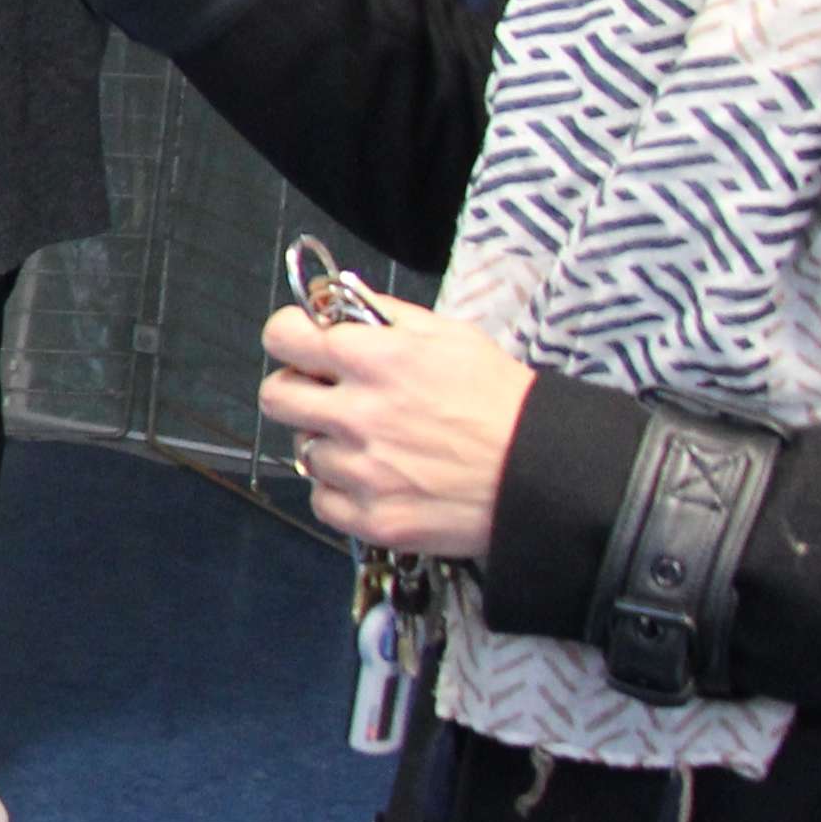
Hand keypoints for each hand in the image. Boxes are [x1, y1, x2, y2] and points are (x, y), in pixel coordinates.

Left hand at [258, 292, 530, 562]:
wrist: (545, 473)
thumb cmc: (502, 400)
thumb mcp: (450, 334)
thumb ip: (383, 315)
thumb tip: (333, 303)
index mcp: (374, 358)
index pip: (282, 336)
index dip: (290, 338)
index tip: (303, 346)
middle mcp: (358, 413)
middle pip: (275, 396)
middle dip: (297, 391)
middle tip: (329, 398)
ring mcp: (362, 470)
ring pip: (304, 451)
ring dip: (329, 445)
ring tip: (375, 444)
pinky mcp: (373, 517)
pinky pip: (322, 499)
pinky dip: (342, 491)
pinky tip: (377, 479)